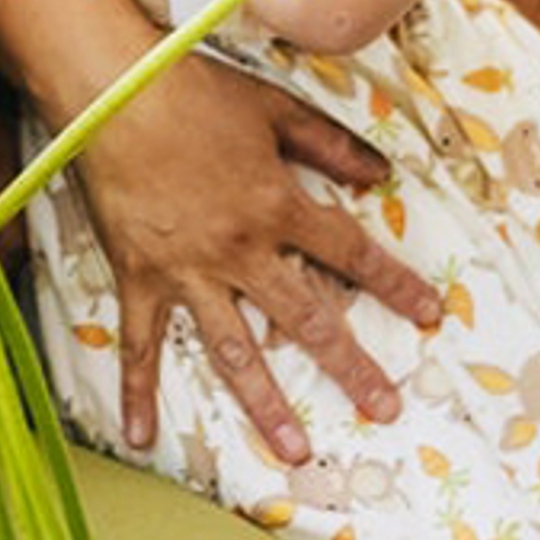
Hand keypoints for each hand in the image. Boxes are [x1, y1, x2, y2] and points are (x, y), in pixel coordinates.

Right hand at [53, 48, 442, 460]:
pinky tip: (139, 436)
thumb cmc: (193, 91)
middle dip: (349, 366)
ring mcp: (188, 271)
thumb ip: (330, 144)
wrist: (111, 92)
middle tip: (383, 408)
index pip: (349, 253)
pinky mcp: (140, 277)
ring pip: (234, 349)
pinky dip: (136, 391)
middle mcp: (239, 249)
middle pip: (305, 317)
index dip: (393, 284)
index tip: (428, 315)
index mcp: (276, 204)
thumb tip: (381, 174)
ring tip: (294, 448)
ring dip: (265, 403)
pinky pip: (139, 344)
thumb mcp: (274, 108)